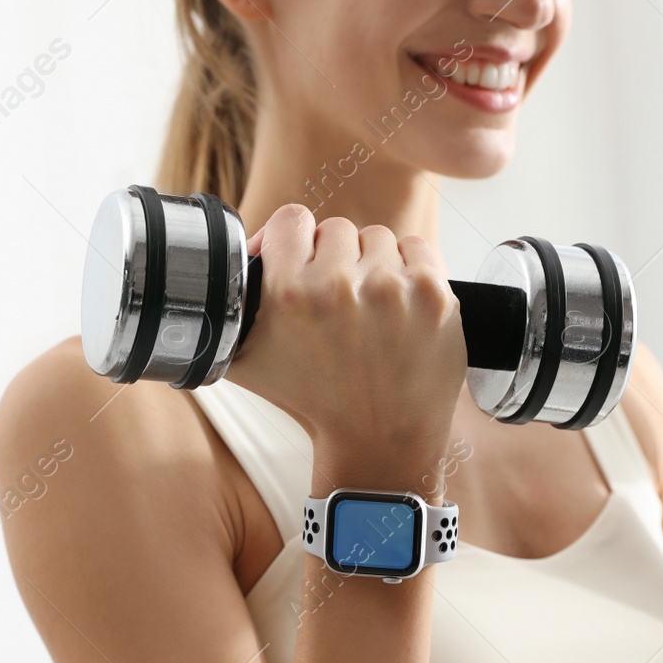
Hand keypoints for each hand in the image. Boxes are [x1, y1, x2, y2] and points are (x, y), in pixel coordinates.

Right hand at [224, 205, 466, 482]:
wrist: (379, 441)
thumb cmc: (316, 403)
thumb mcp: (246, 359)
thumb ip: (230, 306)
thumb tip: (228, 262)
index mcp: (291, 293)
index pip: (290, 220)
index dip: (291, 241)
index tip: (298, 260)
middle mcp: (341, 286)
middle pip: (335, 229)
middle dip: (334, 260)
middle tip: (336, 301)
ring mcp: (393, 288)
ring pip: (377, 238)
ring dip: (372, 265)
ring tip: (369, 309)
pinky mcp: (434, 294)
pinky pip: (418, 248)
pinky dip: (409, 269)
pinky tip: (399, 306)